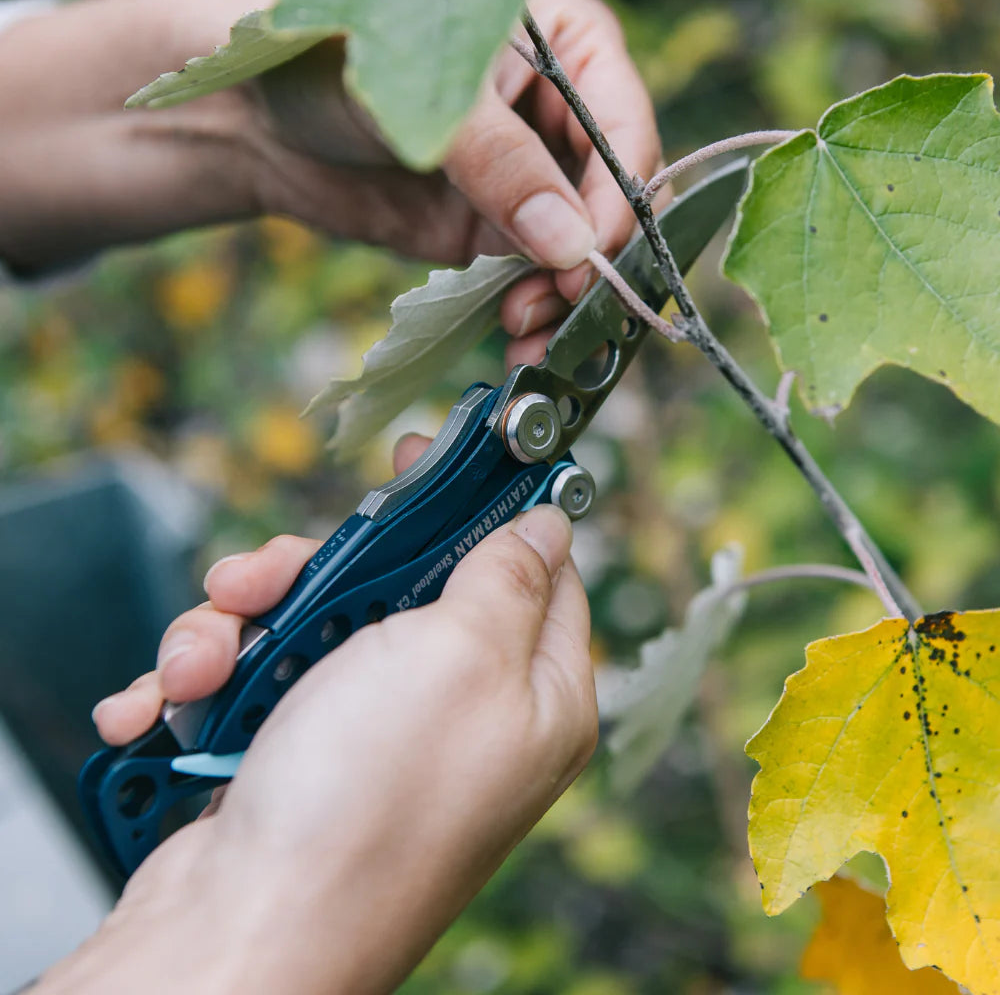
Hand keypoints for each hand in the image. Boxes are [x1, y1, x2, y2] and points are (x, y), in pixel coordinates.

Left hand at [0, 0, 659, 365]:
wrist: (252, 115)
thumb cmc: (329, 56)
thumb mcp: (423, 99)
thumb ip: (502, 166)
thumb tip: (574, 246)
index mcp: (565, 47)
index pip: (626, 129)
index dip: (621, 200)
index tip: (594, 258)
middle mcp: (557, 117)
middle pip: (613, 202)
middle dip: (595, 263)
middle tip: (556, 309)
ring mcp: (527, 181)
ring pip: (580, 253)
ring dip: (565, 303)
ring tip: (525, 333)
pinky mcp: (491, 234)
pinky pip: (533, 281)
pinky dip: (532, 316)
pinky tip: (514, 341)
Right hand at [77, 441, 595, 994]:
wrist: (241, 930)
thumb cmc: (367, 799)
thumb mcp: (459, 654)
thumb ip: (506, 577)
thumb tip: (548, 525)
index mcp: (533, 692)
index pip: (538, 570)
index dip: (488, 506)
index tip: (437, 460)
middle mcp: (462, 712)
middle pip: (407, 586)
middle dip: (326, 571)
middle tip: (271, 576)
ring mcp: (377, 734)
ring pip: (319, 622)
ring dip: (247, 629)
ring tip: (208, 667)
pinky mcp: (303, 754)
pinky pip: (264, 678)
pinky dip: (213, 682)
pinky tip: (177, 705)